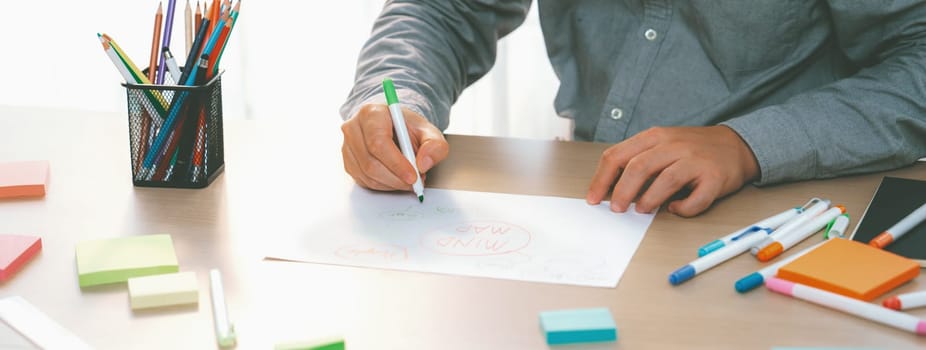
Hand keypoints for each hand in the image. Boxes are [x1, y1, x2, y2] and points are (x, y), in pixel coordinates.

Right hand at [341, 104, 448, 190]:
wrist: (394, 127)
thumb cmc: (407, 128)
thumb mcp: (428, 131)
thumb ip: (434, 145)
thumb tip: (423, 164)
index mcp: (371, 114)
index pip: (378, 142)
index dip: (396, 163)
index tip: (413, 176)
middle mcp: (354, 128)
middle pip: (371, 162)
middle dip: (396, 178)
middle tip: (415, 182)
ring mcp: (347, 146)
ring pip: (368, 175)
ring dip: (392, 183)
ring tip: (409, 178)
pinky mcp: (348, 162)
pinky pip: (365, 181)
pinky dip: (384, 185)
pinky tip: (396, 178)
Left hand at [585, 126, 758, 216]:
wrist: (736, 146)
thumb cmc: (692, 150)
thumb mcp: (661, 145)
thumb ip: (637, 161)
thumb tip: (608, 189)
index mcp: (655, 137)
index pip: (618, 155)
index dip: (602, 179)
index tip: (593, 198)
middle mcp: (674, 145)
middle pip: (639, 167)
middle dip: (621, 192)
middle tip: (615, 209)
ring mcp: (695, 160)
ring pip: (666, 180)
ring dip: (649, 199)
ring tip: (641, 211)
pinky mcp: (715, 177)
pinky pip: (697, 198)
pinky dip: (683, 209)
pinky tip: (675, 210)